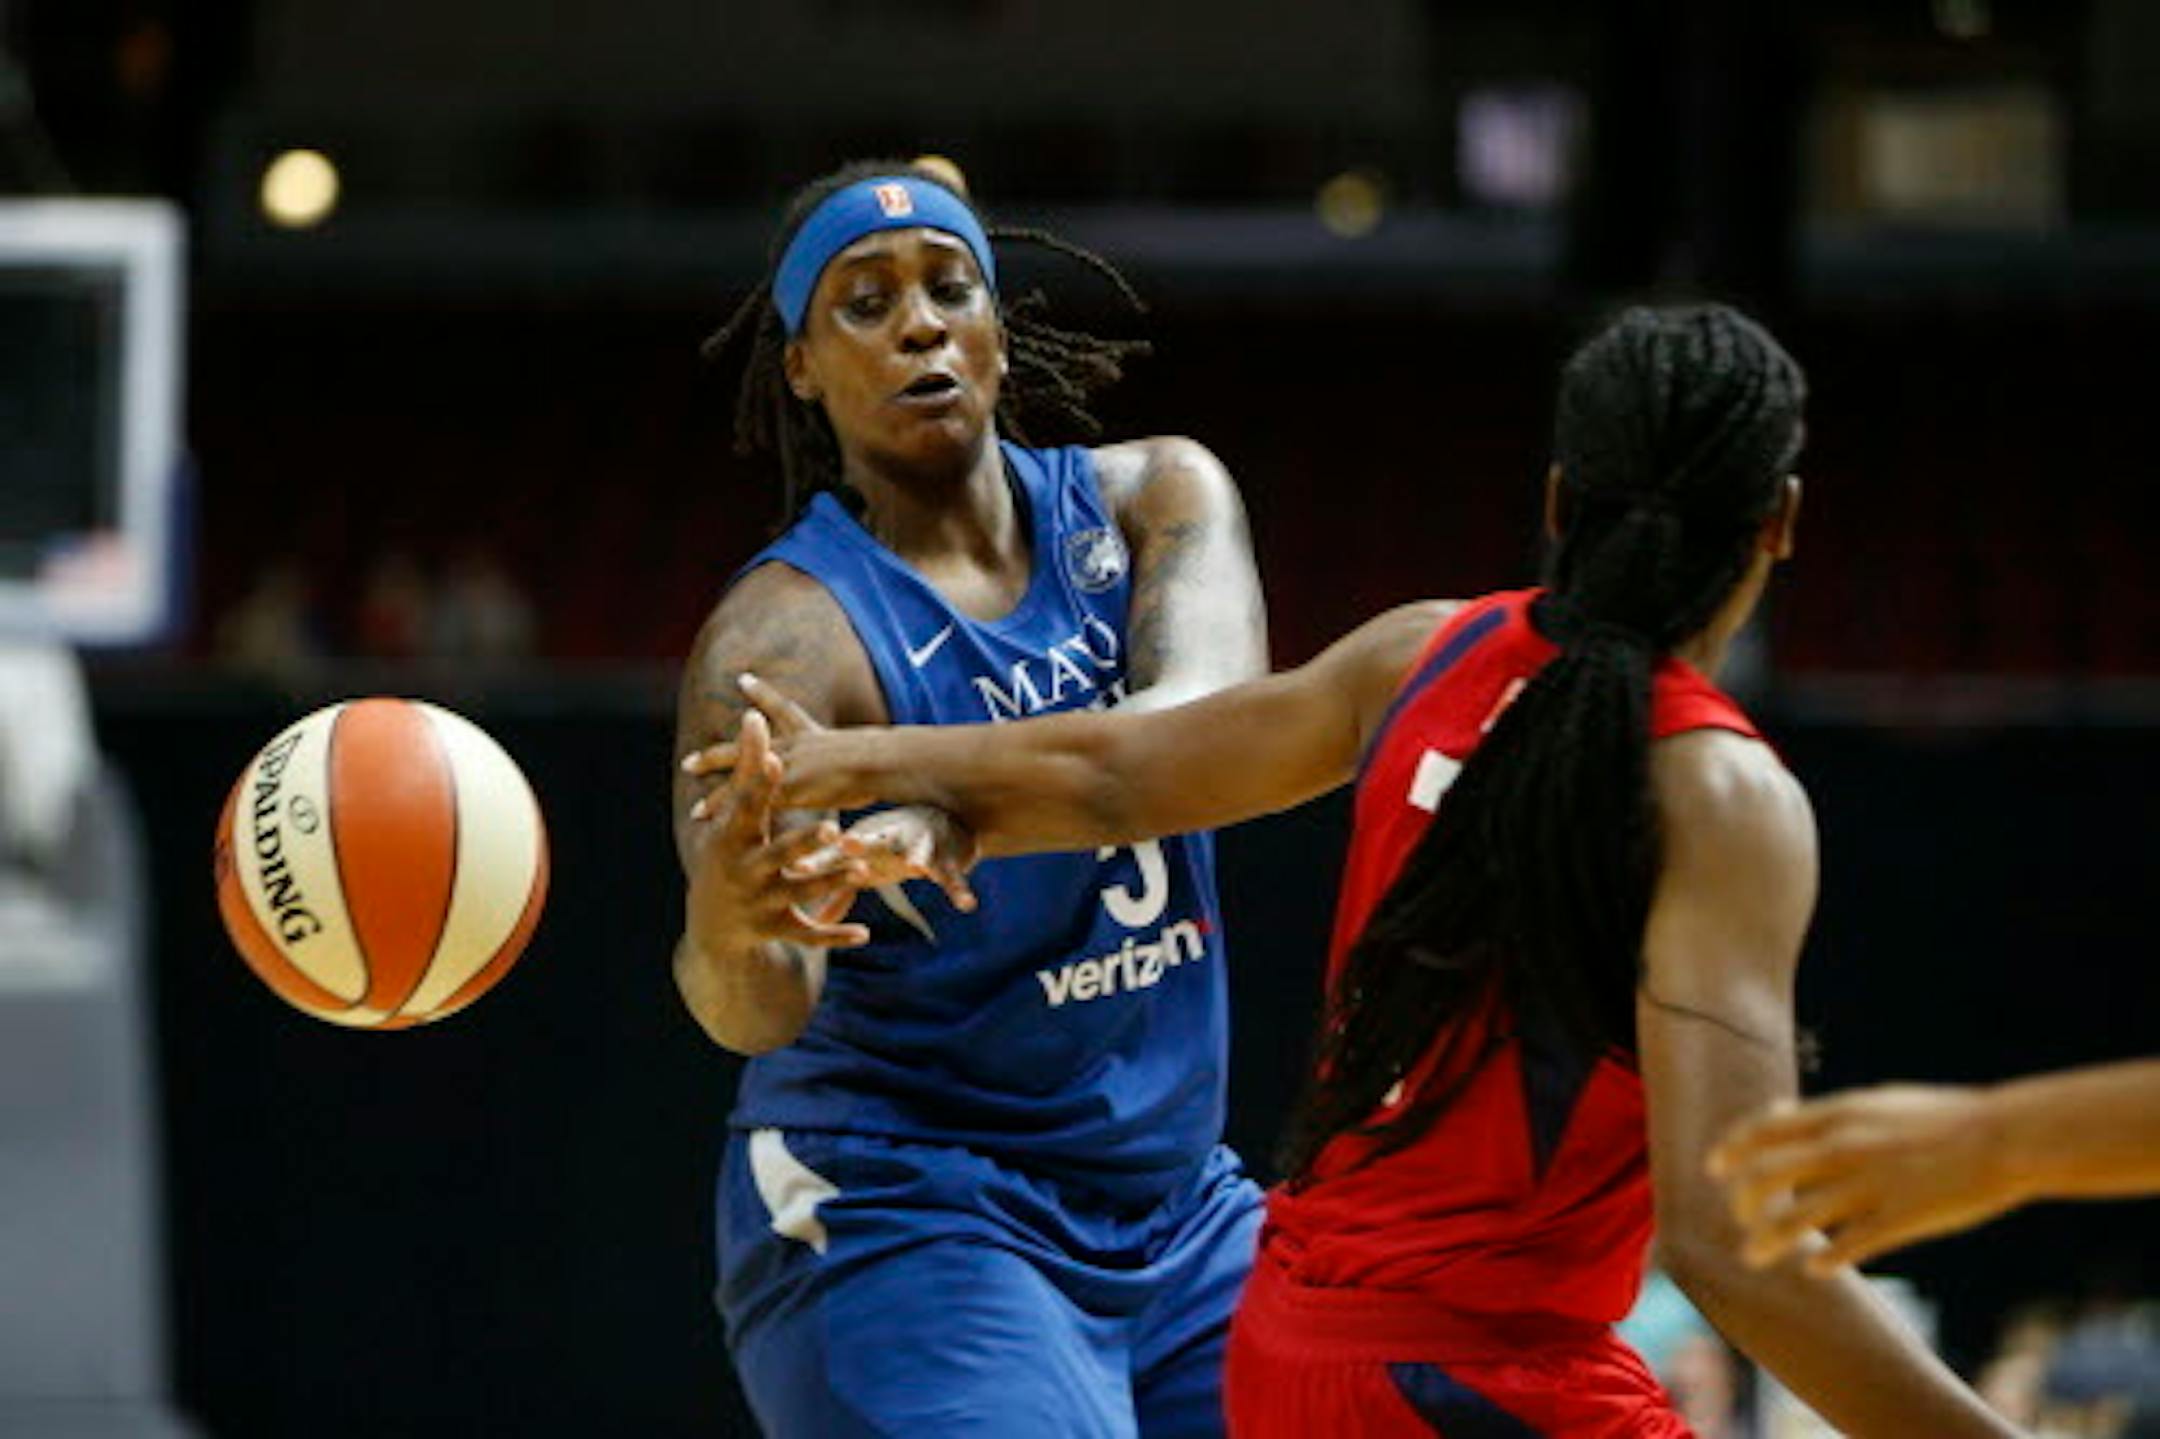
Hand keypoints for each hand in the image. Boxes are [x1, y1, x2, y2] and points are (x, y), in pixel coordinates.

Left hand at [681, 673, 884, 813]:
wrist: (885, 762)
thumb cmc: (890, 761)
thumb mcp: (873, 750)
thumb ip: (863, 755)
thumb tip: (881, 751)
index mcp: (814, 735)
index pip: (783, 709)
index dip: (762, 694)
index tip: (742, 679)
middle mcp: (795, 746)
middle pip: (746, 744)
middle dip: (718, 753)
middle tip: (691, 761)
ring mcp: (787, 765)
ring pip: (740, 775)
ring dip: (715, 791)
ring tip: (693, 800)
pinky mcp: (786, 787)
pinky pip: (748, 799)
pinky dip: (725, 809)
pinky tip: (702, 817)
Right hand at [682, 708, 873, 949]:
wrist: (710, 923)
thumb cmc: (725, 853)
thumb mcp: (732, 815)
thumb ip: (747, 768)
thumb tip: (753, 715)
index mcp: (732, 838)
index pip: (748, 807)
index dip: (763, 784)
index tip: (781, 762)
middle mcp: (745, 871)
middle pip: (777, 855)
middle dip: (803, 842)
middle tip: (833, 829)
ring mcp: (761, 903)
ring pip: (801, 893)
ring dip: (830, 882)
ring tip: (862, 872)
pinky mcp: (778, 929)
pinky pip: (810, 934)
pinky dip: (836, 933)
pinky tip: (865, 933)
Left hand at [787, 805, 979, 912]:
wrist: (943, 820)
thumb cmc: (894, 849)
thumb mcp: (866, 868)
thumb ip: (840, 894)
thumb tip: (814, 922)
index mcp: (865, 844)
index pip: (837, 854)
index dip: (817, 861)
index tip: (796, 868)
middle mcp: (889, 840)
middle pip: (873, 842)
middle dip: (861, 844)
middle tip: (848, 845)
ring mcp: (920, 846)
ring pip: (918, 850)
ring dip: (916, 855)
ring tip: (916, 866)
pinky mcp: (947, 858)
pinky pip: (953, 876)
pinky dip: (959, 888)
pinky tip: (966, 904)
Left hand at [1708, 1084, 2018, 1274]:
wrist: (2007, 1136)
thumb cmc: (1944, 1119)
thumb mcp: (1878, 1102)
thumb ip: (1830, 1113)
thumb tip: (1783, 1114)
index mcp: (1839, 1114)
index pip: (1764, 1132)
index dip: (1731, 1151)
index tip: (1715, 1170)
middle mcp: (1845, 1147)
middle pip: (1768, 1177)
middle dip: (1742, 1201)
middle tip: (1738, 1219)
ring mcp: (1870, 1185)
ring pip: (1797, 1219)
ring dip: (1768, 1241)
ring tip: (1752, 1257)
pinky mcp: (1899, 1219)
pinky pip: (1847, 1246)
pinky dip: (1824, 1260)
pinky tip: (1814, 1270)